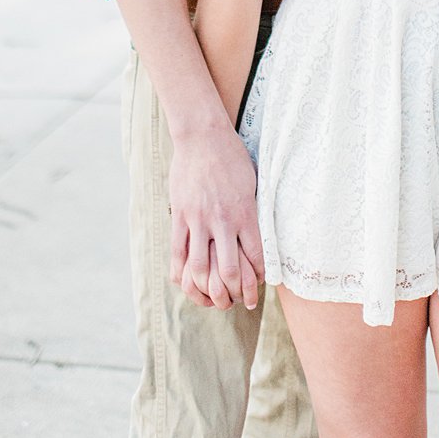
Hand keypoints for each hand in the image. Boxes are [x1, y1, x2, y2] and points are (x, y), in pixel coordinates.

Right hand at [168, 124, 263, 310]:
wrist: (202, 135)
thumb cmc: (232, 157)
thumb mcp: (253, 183)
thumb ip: (254, 212)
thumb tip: (260, 237)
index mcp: (245, 212)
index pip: (257, 257)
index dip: (260, 279)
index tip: (260, 286)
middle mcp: (222, 220)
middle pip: (230, 272)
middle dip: (235, 294)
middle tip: (238, 302)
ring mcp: (198, 219)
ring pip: (200, 270)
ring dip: (207, 292)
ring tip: (213, 299)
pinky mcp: (180, 217)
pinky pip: (178, 254)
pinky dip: (182, 275)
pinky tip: (188, 283)